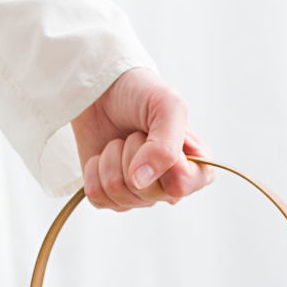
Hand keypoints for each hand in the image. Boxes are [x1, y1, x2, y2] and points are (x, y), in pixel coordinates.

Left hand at [71, 67, 211, 209]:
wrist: (101, 89)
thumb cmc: (140, 94)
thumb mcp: (167, 106)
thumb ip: (165, 146)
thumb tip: (140, 181)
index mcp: (194, 167)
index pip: (181, 186)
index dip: (163, 162)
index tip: (154, 136)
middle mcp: (168, 187)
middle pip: (145, 192)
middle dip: (132, 155)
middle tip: (135, 134)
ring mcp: (139, 195)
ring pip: (118, 194)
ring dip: (111, 160)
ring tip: (119, 142)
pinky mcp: (110, 196)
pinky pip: (97, 197)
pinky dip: (93, 171)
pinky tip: (103, 155)